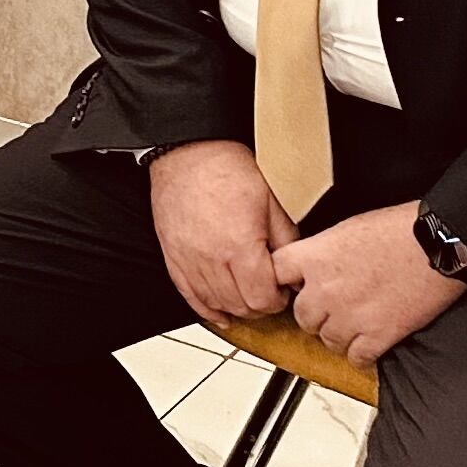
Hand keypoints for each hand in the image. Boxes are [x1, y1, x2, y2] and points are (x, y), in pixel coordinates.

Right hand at [147, 140, 298, 324]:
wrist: (189, 154)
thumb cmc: (227, 171)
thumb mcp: (271, 203)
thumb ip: (286, 241)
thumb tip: (294, 270)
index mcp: (240, 247)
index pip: (262, 299)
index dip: (278, 300)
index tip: (281, 289)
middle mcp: (211, 260)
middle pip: (240, 306)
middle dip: (259, 305)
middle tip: (267, 291)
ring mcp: (189, 260)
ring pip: (215, 304)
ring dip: (236, 306)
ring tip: (247, 296)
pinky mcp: (173, 257)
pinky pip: (189, 296)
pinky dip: (206, 309)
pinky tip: (219, 312)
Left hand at [271, 202, 462, 364]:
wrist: (438, 242)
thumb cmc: (398, 229)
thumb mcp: (344, 229)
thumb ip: (321, 251)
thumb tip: (311, 265)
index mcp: (314, 257)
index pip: (275, 276)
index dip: (285, 283)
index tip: (295, 286)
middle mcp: (325, 289)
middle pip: (301, 315)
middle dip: (315, 313)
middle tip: (332, 308)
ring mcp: (350, 316)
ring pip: (326, 340)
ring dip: (338, 334)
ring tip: (354, 324)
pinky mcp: (379, 336)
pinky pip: (356, 358)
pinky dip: (361, 353)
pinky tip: (370, 341)